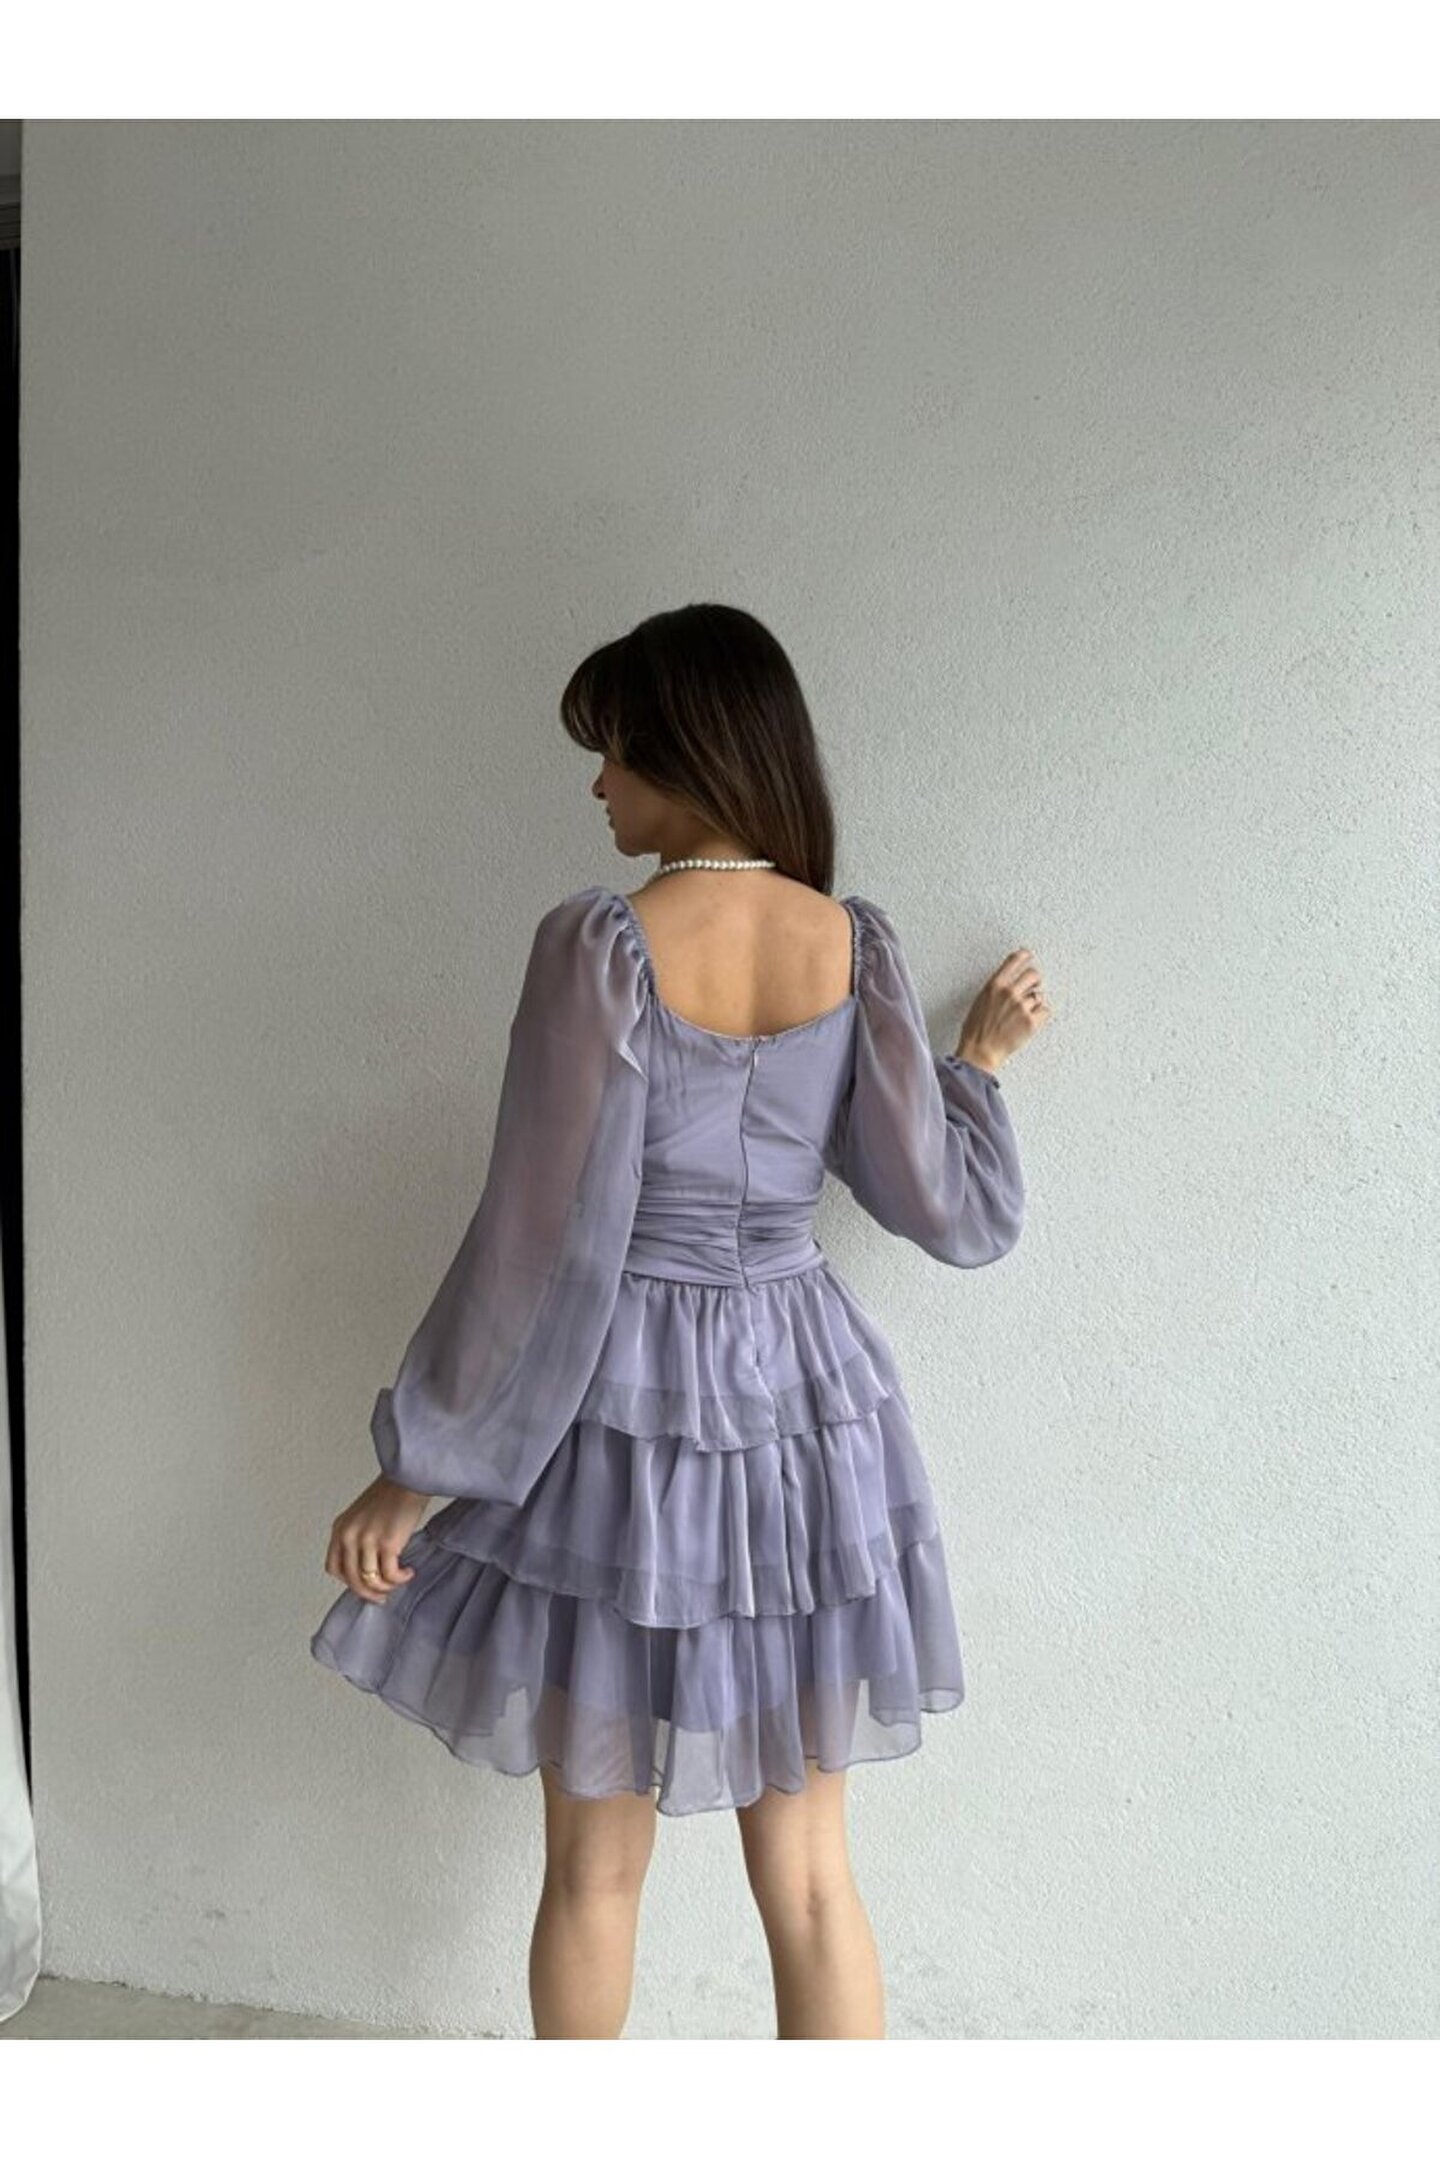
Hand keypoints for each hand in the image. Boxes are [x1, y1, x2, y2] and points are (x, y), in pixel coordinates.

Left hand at [324, 1475, 428, 1604]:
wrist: (408, 1479)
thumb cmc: (391, 1494)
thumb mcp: (362, 1516)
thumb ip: (358, 1538)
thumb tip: (367, 1568)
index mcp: (340, 1529)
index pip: (333, 1567)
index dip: (348, 1582)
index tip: (362, 1585)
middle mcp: (349, 1536)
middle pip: (352, 1579)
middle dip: (368, 1593)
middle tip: (381, 1596)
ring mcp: (367, 1540)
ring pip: (370, 1581)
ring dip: (386, 1587)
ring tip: (398, 1581)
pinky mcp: (387, 1544)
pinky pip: (390, 1575)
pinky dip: (400, 1579)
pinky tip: (408, 1572)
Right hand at [956, 947, 1051, 1074]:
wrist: (980, 1051)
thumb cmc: (976, 1030)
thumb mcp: (980, 1000)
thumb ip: (996, 989)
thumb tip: (1008, 982)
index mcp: (995, 985)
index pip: (1014, 960)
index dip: (1024, 956)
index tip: (1028, 955)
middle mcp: (1009, 993)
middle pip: (1033, 975)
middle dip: (1034, 981)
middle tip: (1032, 987)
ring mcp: (1022, 1007)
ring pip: (1039, 995)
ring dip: (1034, 1002)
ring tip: (1023, 1013)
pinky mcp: (1031, 1021)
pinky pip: (1045, 1011)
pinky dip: (1040, 1016)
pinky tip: (1029, 1021)